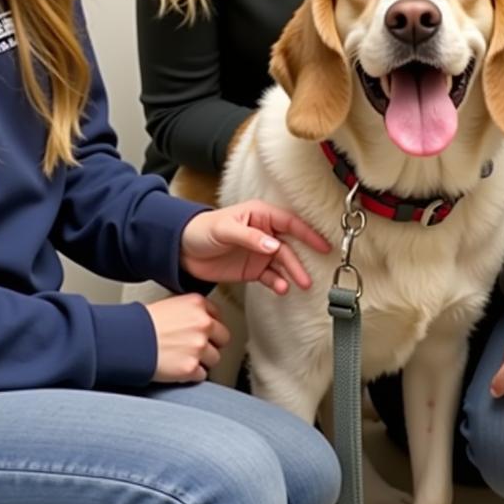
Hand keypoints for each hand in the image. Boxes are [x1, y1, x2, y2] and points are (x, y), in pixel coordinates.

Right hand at [146, 293, 228, 382]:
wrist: (128, 341)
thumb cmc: (143, 323)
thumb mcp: (171, 304)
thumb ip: (191, 312)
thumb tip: (203, 321)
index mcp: (197, 304)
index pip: (218, 316)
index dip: (210, 327)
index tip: (205, 332)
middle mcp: (202, 324)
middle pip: (223, 338)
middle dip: (211, 344)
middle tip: (195, 347)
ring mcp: (198, 347)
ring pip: (214, 358)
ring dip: (202, 360)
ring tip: (184, 358)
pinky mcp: (190, 367)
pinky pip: (201, 375)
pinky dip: (191, 374)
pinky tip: (178, 367)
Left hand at [180, 199, 330, 293]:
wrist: (182, 251)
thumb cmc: (201, 230)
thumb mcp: (224, 229)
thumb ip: (249, 237)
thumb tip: (273, 245)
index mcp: (259, 215)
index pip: (289, 223)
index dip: (307, 234)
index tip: (322, 245)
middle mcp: (263, 233)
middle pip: (289, 247)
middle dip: (300, 261)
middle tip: (308, 276)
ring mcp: (259, 252)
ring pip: (282, 263)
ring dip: (292, 274)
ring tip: (299, 285)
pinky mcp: (253, 268)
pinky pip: (270, 276)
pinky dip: (277, 282)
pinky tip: (281, 288)